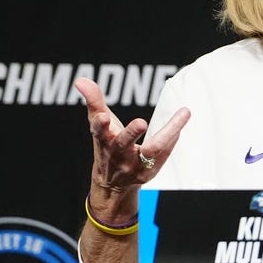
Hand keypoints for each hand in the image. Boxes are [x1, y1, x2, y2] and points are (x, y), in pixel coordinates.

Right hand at [74, 77, 190, 196]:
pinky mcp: (149, 171)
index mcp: (103, 140)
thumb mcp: (99, 123)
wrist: (112, 183)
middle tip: (141, 122)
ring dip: (168, 133)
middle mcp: (117, 154)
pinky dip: (173, 138)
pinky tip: (182, 122)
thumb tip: (80, 80)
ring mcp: (134, 165)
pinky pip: (164, 154)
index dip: (100, 124)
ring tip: (183, 114)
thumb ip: (94, 100)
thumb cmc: (107, 144)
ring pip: (152, 150)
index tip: (102, 117)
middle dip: (131, 132)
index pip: (99, 132)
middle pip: (123, 144)